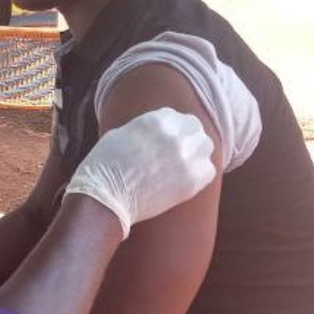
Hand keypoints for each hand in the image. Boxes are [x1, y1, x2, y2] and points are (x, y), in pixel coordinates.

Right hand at [64, 108, 215, 238]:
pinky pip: (209, 170)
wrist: (106, 198)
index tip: (166, 138)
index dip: (170, 127)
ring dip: (196, 153)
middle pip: (194, 128)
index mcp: (154, 120)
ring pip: (206, 147)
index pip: (175, 115)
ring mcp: (185, 158)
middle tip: (176, 151)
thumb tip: (155, 133)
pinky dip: (200, 173)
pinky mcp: (191, 181)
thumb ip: (143, 129)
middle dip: (187, 137)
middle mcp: (174, 135)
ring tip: (182, 164)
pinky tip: (185, 179)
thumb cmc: (105, 165)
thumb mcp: (120, 133)